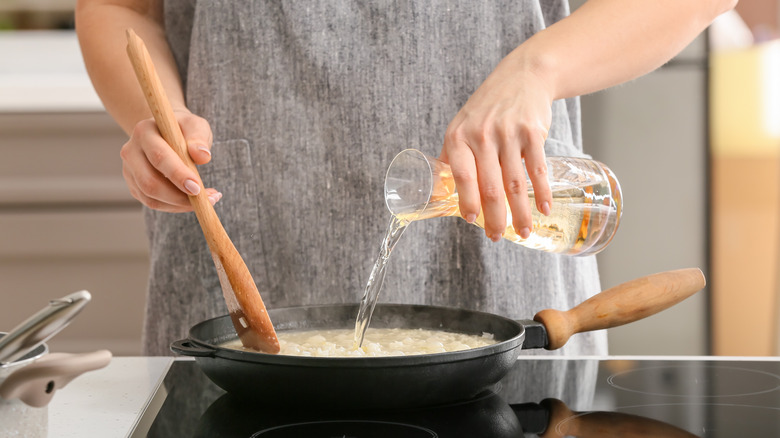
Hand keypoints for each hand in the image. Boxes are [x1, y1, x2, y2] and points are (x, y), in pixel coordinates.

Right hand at [120, 109, 220, 211]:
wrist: (167, 134)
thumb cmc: (183, 129)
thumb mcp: (195, 126)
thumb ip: (199, 138)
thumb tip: (202, 156)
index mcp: (144, 132)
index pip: (159, 157)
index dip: (178, 175)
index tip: (197, 188)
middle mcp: (131, 151)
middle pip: (150, 182)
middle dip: (179, 196)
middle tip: (207, 199)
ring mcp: (129, 170)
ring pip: (151, 197)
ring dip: (180, 204)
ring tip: (206, 201)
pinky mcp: (134, 185)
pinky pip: (153, 203)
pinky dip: (175, 206)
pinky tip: (192, 201)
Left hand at [441, 54, 553, 241]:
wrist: (523, 75)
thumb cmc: (488, 107)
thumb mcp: (461, 125)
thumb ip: (451, 157)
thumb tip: (438, 191)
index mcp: (458, 137)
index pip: (462, 177)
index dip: (467, 202)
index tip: (472, 222)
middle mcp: (482, 135)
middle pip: (490, 187)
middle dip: (495, 219)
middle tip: (496, 237)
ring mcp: (509, 134)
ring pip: (515, 184)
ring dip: (521, 213)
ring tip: (522, 232)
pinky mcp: (533, 133)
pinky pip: (537, 170)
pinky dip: (542, 193)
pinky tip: (544, 210)